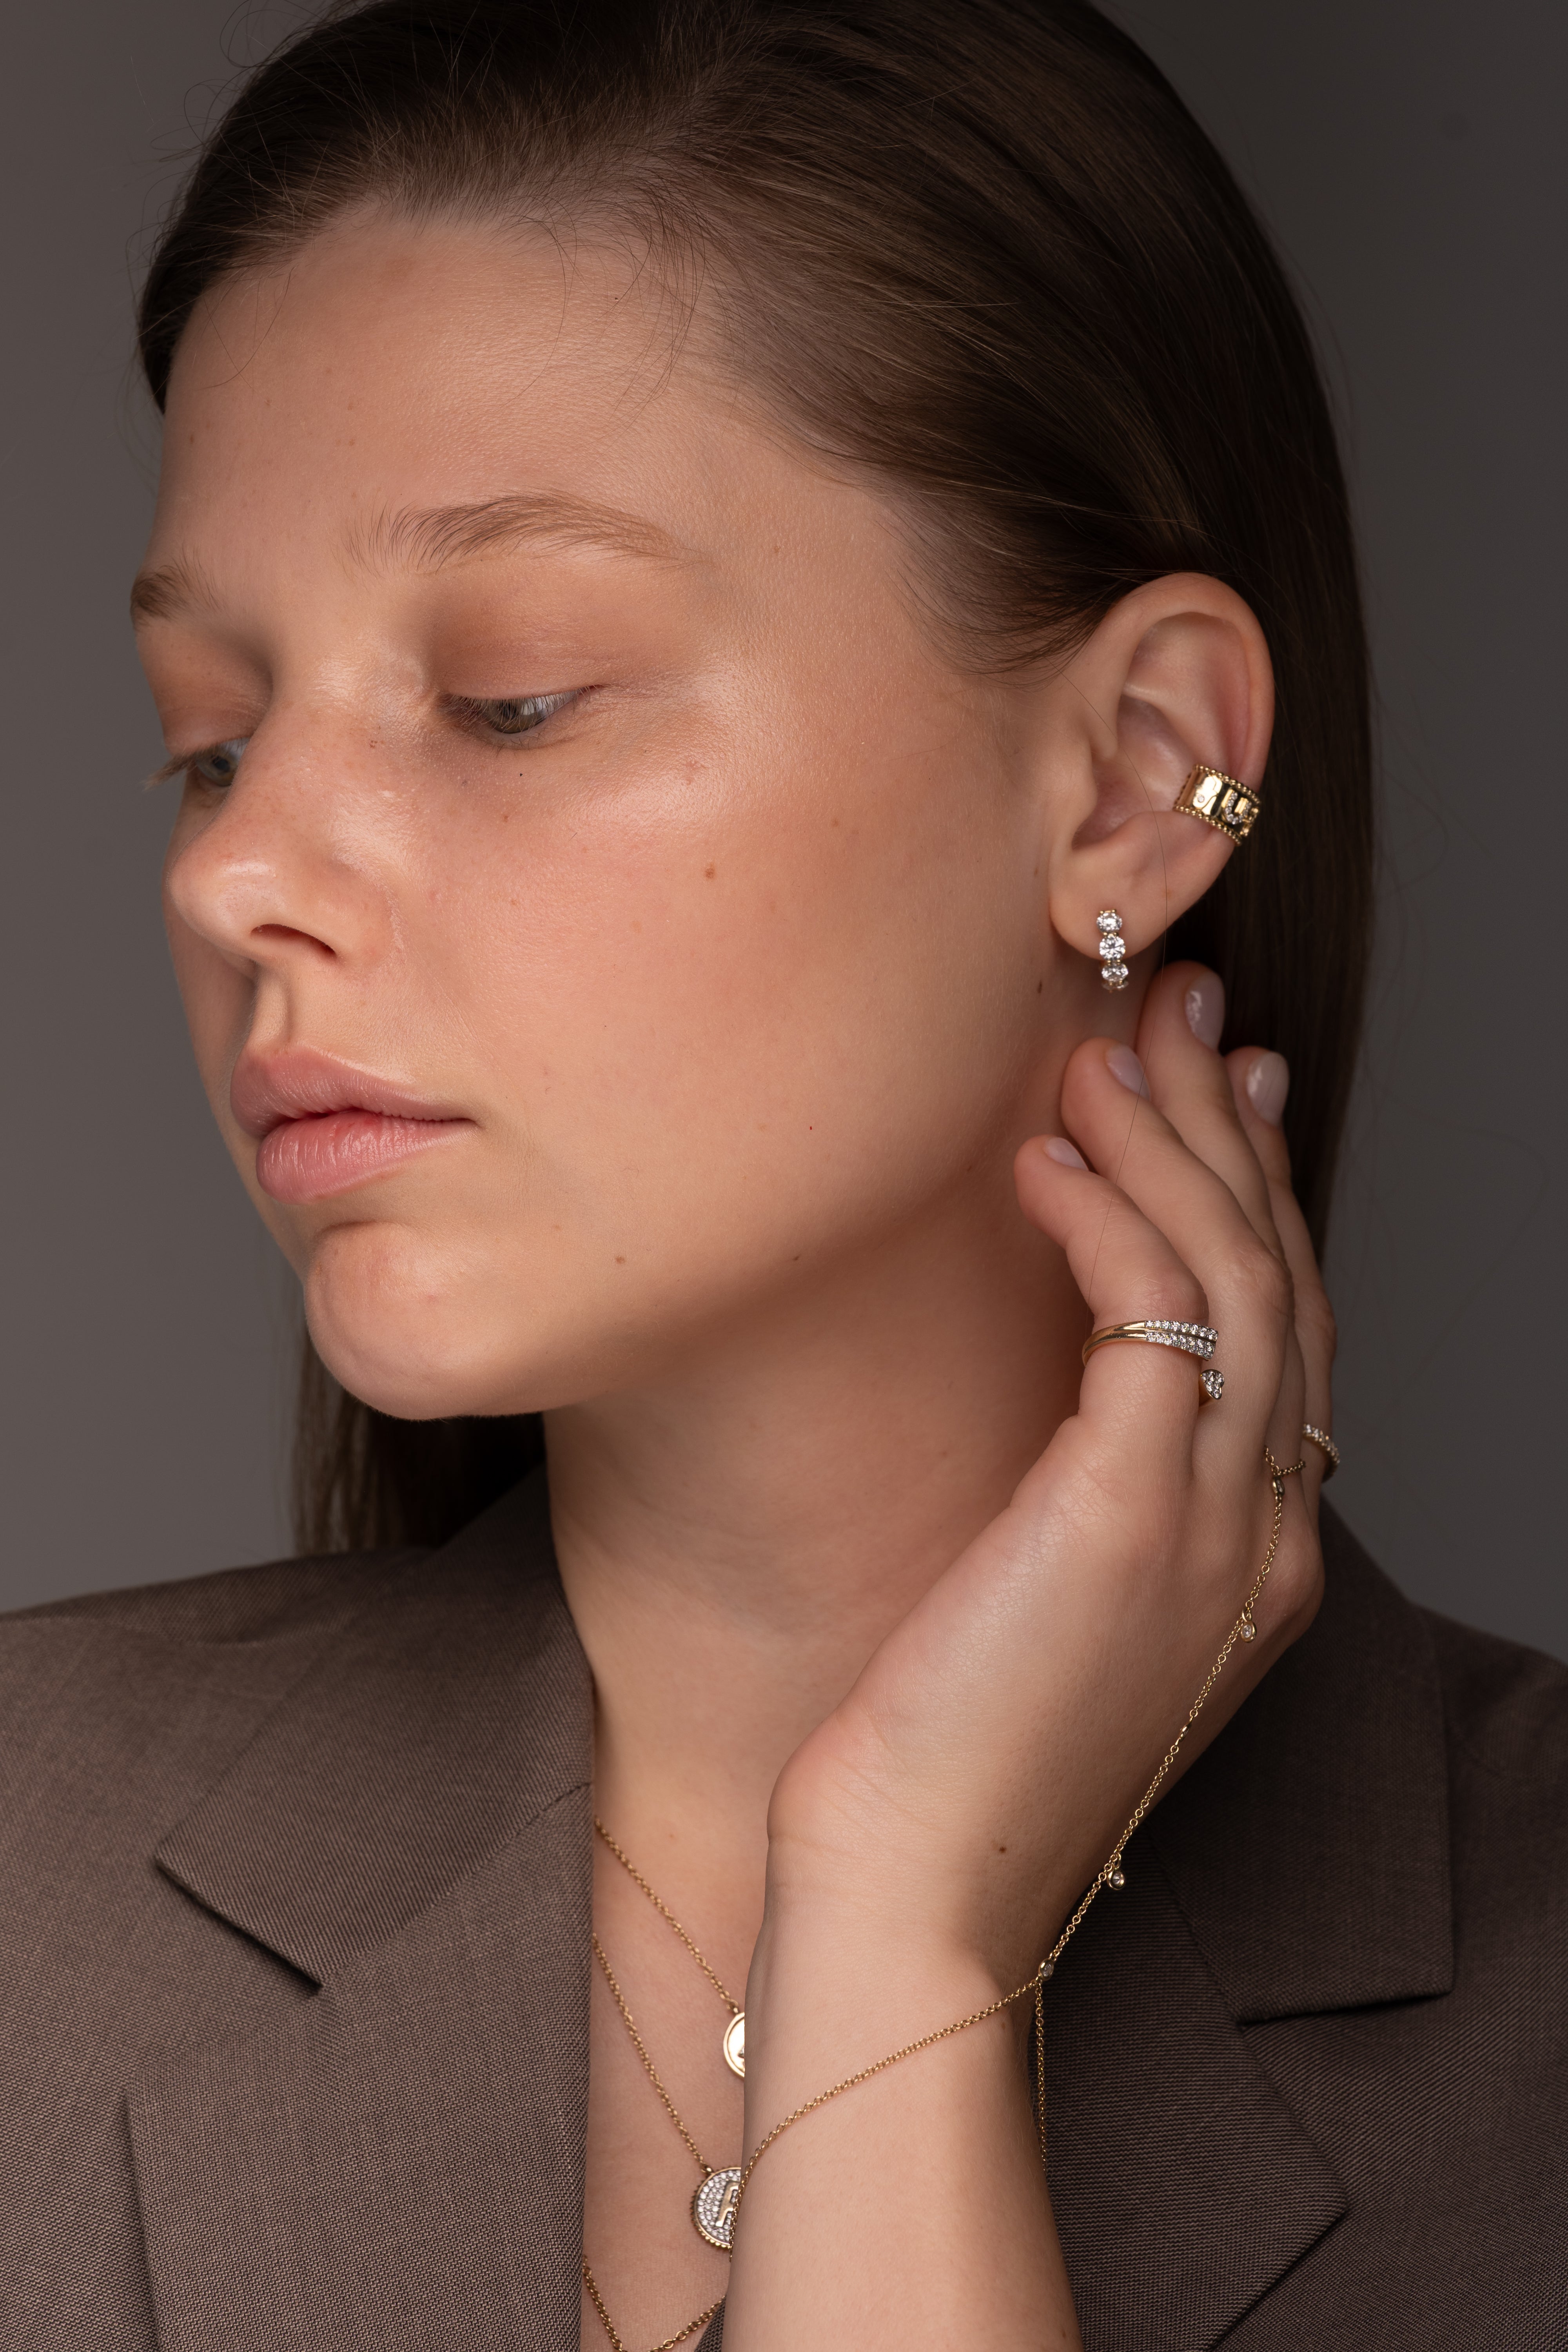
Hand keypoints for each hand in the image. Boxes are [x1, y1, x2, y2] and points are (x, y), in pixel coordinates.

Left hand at [762, 962, 1333, 1998]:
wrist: (912, 1891)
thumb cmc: (947, 1744)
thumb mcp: (1048, 1593)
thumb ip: (1092, 1480)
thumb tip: (1079, 1362)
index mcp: (1256, 1554)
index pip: (1284, 1327)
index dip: (1256, 1193)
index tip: (1219, 1089)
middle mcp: (1266, 1533)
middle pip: (1280, 1280)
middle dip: (1230, 1131)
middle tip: (1181, 1013)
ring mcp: (1218, 1527)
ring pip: (1236, 1278)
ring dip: (1172, 1145)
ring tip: (1099, 1050)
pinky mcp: (1132, 1516)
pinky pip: (1154, 1320)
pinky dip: (1109, 1221)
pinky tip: (1044, 1161)